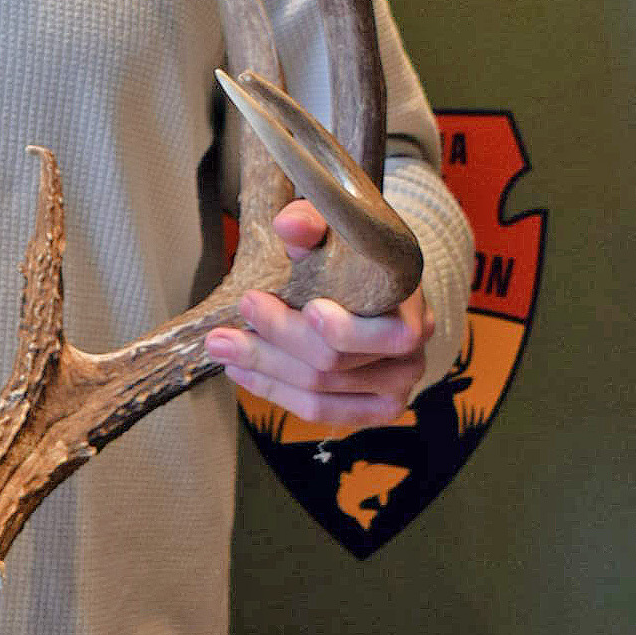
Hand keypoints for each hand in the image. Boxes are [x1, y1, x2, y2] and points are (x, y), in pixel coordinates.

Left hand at [204, 198, 432, 427]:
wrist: (371, 286)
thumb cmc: (350, 257)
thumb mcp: (334, 231)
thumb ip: (313, 223)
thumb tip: (289, 226)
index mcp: (413, 307)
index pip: (387, 333)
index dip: (340, 328)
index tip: (291, 305)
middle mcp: (411, 354)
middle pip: (335, 362)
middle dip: (276, 340)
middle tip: (230, 323)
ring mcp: (394, 387)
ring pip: (319, 391)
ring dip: (263, 369)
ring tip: (222, 346)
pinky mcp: (371, 409)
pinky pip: (318, 411)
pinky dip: (274, 391)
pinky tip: (243, 372)